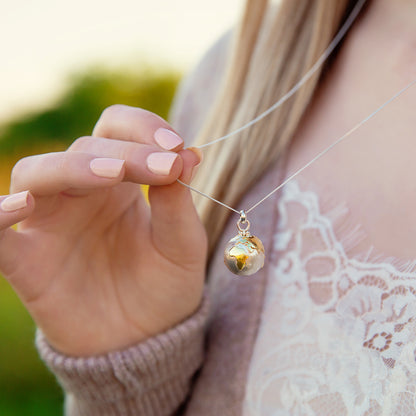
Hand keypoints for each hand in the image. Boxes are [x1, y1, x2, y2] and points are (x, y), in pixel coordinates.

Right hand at [0, 105, 206, 355]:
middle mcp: (83, 193)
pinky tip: (21, 206)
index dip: (143, 128)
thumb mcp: (182, 244)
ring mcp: (51, 223)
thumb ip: (178, 200)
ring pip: (39, 173)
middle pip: (86, 147)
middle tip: (163, 166)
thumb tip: (188, 153)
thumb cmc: (165, 286)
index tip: (176, 147)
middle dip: (125, 152)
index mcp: (121, 182)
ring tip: (112, 174)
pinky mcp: (27, 260)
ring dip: (72, 167)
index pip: (118, 129)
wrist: (145, 340)